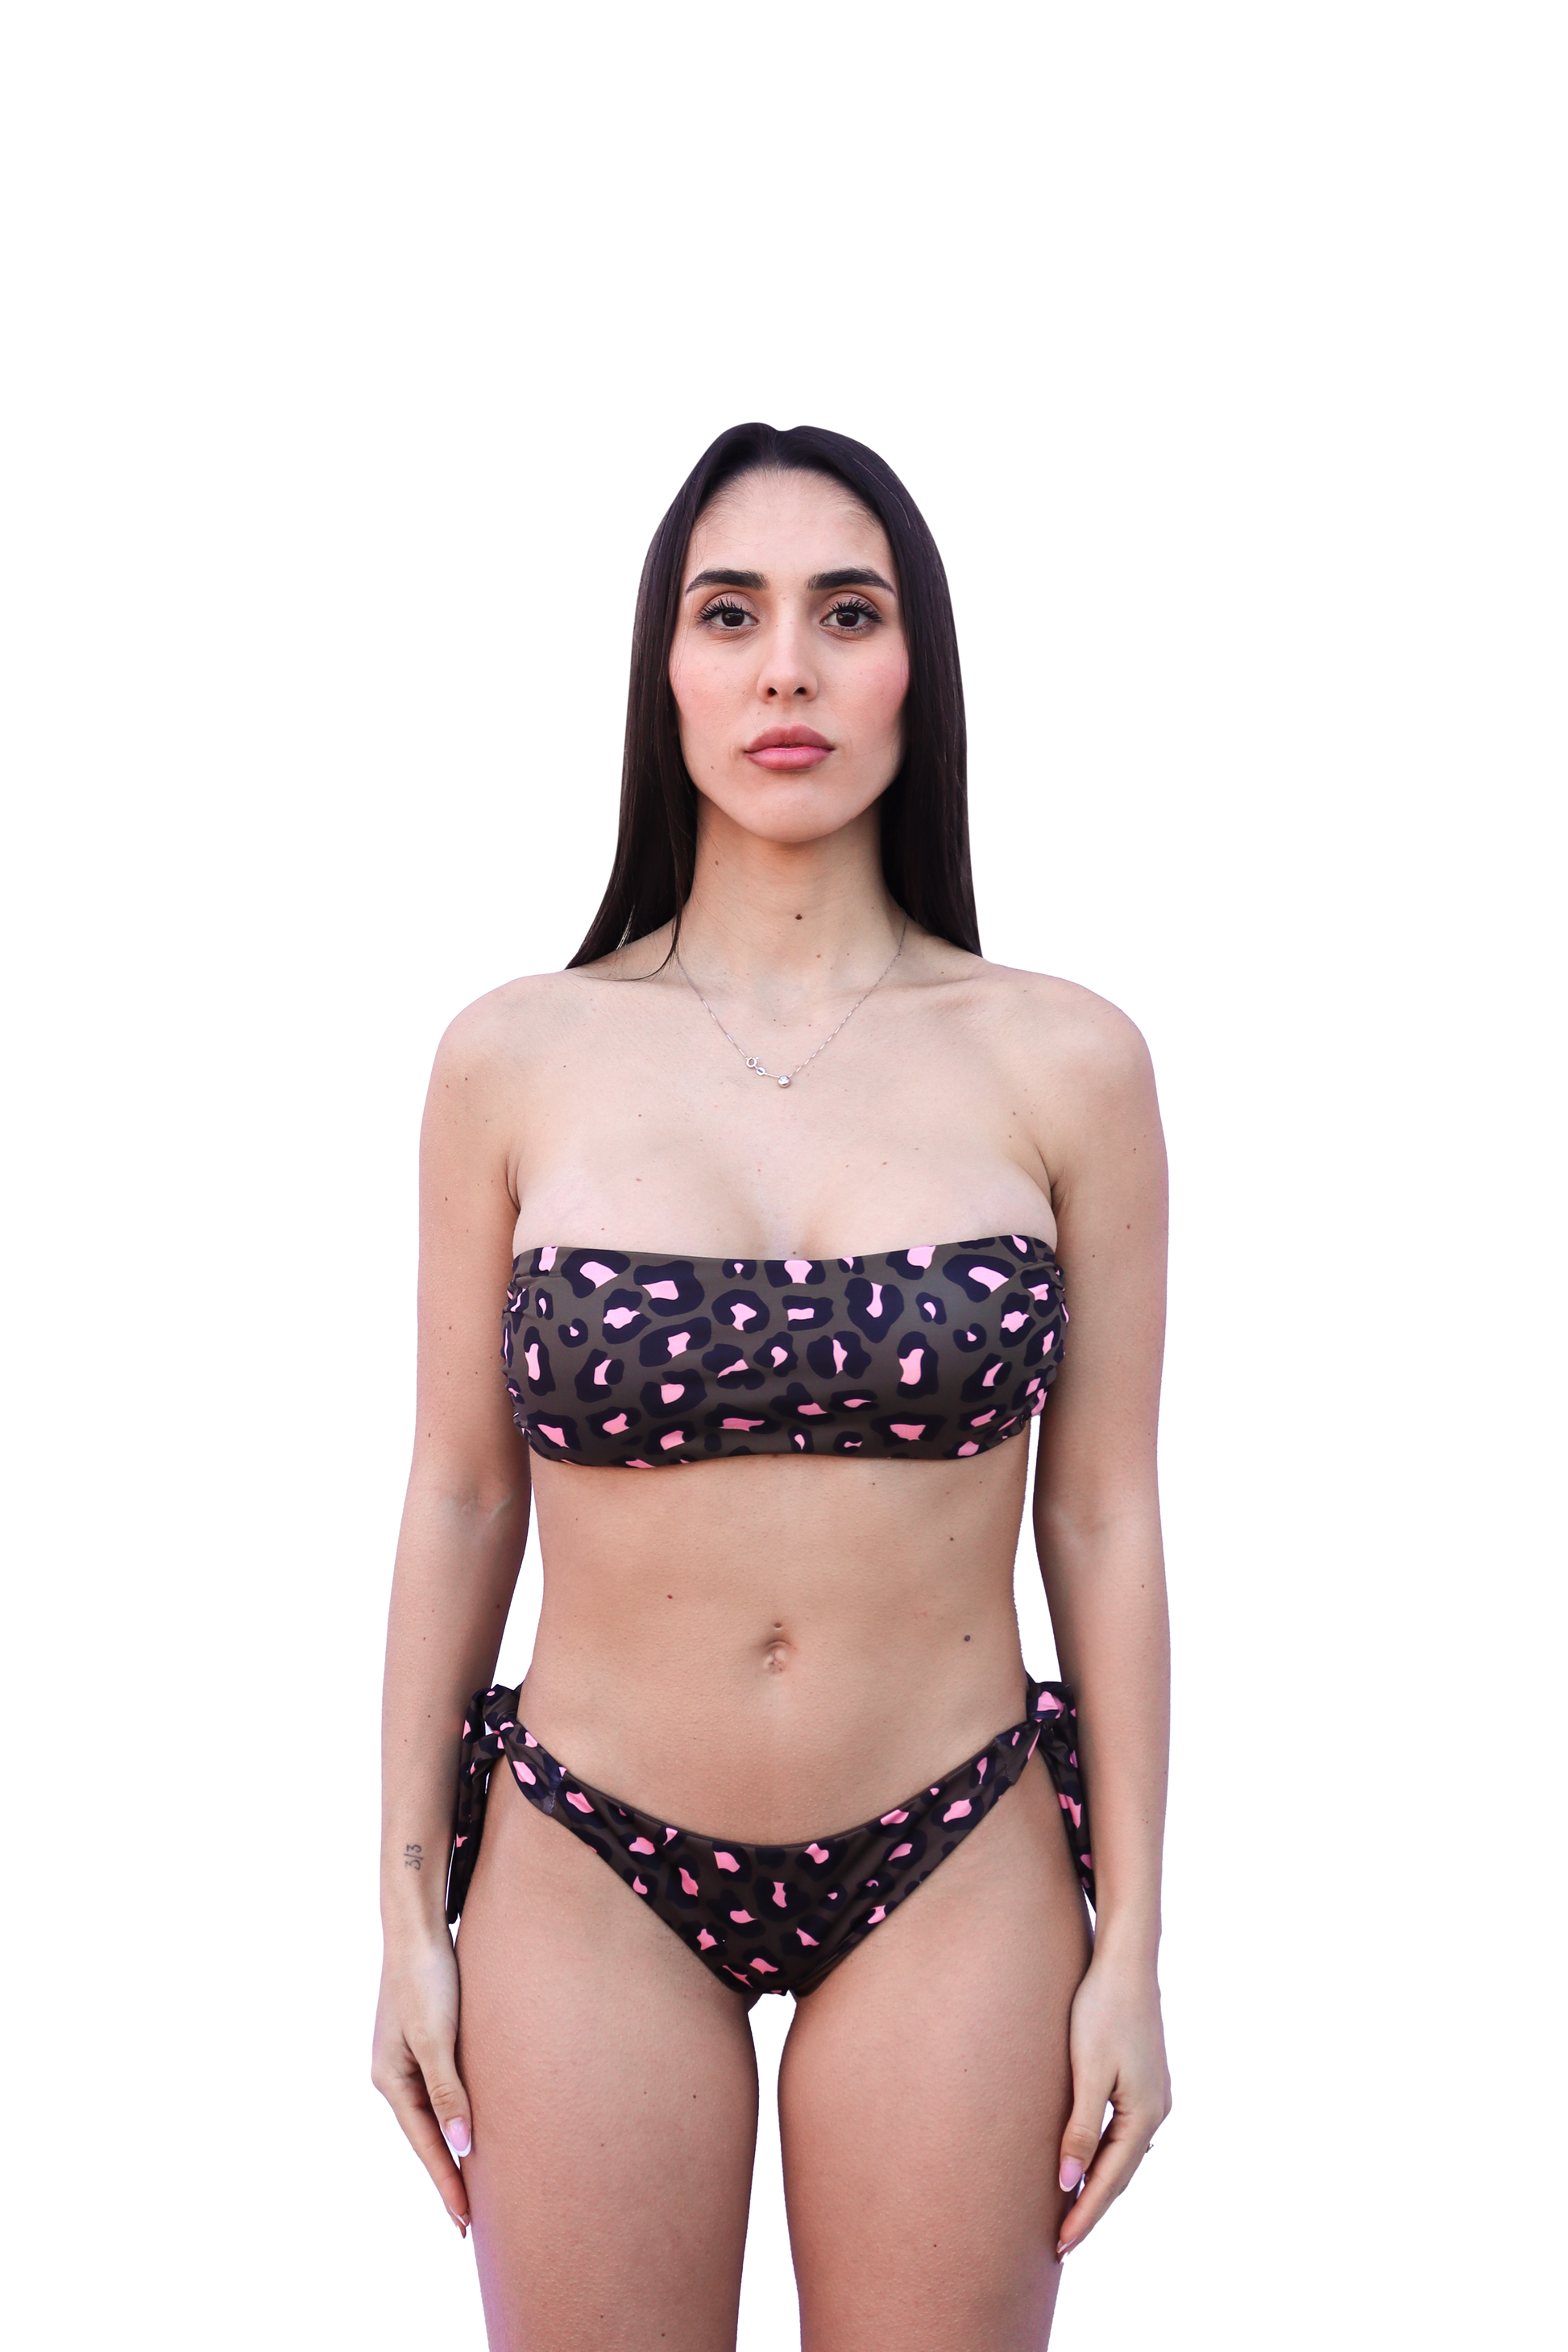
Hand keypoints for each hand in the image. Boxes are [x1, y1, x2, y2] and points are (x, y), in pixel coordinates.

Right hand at [372, 1926, 472, 2236]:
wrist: (417, 1929)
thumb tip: (461, 2143)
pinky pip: (440, 2091)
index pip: (425, 2144)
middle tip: (467, 2221)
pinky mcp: (424, 2041)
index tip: (464, 2220)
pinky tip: (468, 2127)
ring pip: (433, 2115)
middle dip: (447, 2176)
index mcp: (391, 2079)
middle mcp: (395, 2075)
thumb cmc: (426, 1979)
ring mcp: (408, 2058)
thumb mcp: (436, 2036)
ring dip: (451, 2147)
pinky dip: (454, 2115)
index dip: (446, 2182)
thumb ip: (447, 2089)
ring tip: (473, 2184)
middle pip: (426, 2136)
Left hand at [1055, 1953, 1170, 2258]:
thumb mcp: (1087, 2072)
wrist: (1127, 1961)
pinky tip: (1090, 2163)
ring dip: (1098, 2183)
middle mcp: (1156, 2112)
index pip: (1109, 2181)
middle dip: (1091, 2208)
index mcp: (1144, 2115)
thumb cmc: (1102, 2011)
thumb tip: (1068, 2182)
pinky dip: (1106, 2156)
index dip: (1084, 2214)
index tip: (1061, 2245)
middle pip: (1120, 2174)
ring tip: (1070, 2212)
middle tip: (1061, 2243)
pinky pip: (1124, 2134)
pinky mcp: (1145, 2081)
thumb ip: (1080, 2129)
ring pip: (1123, 2155)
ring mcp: (1155, 2097)